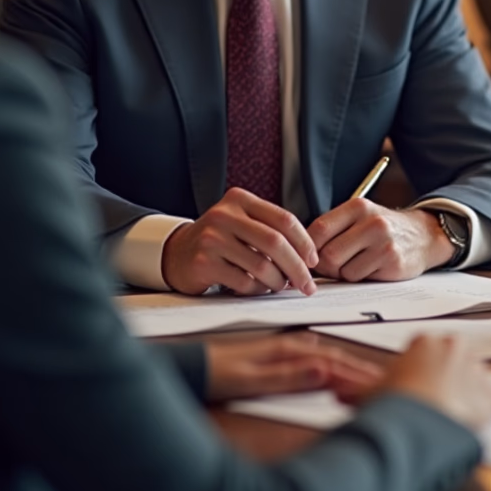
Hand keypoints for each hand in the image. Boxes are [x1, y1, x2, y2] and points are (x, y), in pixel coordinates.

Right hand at [161, 186, 318, 296]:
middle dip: (297, 267)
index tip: (314, 261)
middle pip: (275, 242)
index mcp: (240, 200)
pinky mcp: (203, 263)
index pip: (284, 219)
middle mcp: (224, 215)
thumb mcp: (242, 223)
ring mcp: (212, 238)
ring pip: (261, 265)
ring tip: (280, 286)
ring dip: (278, 281)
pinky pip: (244, 282)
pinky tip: (257, 289)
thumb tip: (308, 259)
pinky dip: (257, 290)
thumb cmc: (221, 240)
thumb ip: (271, 231)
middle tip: (307, 285)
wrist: (176, 253)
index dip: (304, 242)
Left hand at [203, 334, 382, 402]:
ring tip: (367, 378)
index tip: (381, 385)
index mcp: (288, 351)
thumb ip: (287, 376)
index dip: (357, 375)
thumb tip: (324, 371)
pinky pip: (312, 361)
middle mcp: (289, 348)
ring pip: (324, 359)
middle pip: (334, 359)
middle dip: (359, 370)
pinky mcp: (274, 358)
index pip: (333, 363)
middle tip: (385, 382)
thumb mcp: (250, 379)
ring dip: (347, 369)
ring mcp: (282, 352)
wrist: (189, 368)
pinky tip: (330, 370)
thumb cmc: (215, 374)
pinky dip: (329, 367)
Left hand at [307, 201, 453, 280]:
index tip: (310, 256)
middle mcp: (371, 221)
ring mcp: (383, 242)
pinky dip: (360, 278)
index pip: (318, 228)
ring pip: (342, 270)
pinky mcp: (392, 261)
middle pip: (327, 254)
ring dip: (344, 273)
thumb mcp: (360, 218)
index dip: (308, 247)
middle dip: (326, 266)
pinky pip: (359, 278)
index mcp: (358, 207)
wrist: (424, 236)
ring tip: (357, 264)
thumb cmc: (383, 230)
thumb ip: (334, 229)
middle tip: (334, 266)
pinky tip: (372, 268)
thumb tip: (300, 253)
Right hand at [371, 334, 490, 431]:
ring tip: (449, 415)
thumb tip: (347, 393)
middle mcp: (454, 348)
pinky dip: (488, 409)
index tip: (413, 387)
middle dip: (446, 377)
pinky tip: (472, 421)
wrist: (414, 424)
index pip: (425, 350)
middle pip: (454, 359)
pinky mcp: (490, 395)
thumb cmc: (392, 404)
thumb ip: (364, 388)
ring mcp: (475, 370)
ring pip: (475, 377)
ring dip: (466, 392)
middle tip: (431, 401)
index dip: (418, 370)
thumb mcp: (370, 392)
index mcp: (425, 341)